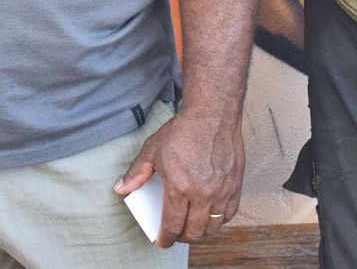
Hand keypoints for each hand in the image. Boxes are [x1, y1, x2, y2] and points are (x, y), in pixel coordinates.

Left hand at [114, 107, 243, 246]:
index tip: (161, 241)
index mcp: (180, 187)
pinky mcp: (235, 186)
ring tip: (192, 227)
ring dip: (201, 232)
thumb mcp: (152, 150)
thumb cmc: (182, 130)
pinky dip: (218, 221)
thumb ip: (136, 173)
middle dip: (182, 238)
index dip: (165, 238)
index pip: (172, 225)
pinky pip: (229, 214)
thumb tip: (121, 188)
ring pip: (212, 227)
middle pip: (194, 232)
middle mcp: (203, 194)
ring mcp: (222, 191)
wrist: (212, 115)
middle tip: (175, 233)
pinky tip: (210, 216)